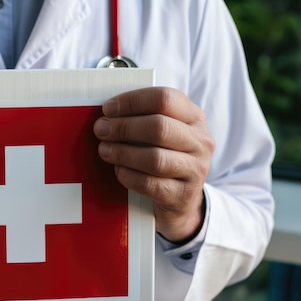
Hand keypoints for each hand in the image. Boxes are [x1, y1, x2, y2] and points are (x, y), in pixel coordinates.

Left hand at [93, 87, 214, 243]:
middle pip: (159, 127)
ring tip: (104, 150)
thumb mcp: (163, 134)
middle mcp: (200, 142)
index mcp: (194, 118)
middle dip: (124, 127)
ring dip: (123, 152)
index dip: (132, 101)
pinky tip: (118, 170)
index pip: (165, 99)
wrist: (181, 202)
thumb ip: (142, 119)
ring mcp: (195, 170)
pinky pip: (149, 184)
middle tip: (100, 130)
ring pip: (155, 158)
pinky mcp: (182, 195)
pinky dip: (128, 175)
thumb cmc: (164, 158)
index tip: (108, 109)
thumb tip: (107, 115)